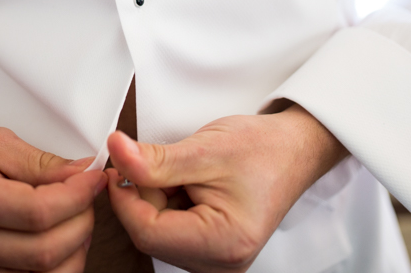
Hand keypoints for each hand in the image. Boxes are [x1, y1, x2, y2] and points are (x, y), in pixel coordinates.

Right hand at [0, 114, 106, 271]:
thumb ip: (39, 161)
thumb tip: (82, 173)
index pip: (37, 213)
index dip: (78, 197)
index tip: (94, 178)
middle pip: (44, 253)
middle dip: (82, 223)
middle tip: (88, 197)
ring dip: (71, 249)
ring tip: (73, 217)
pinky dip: (50, 265)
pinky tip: (54, 238)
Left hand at [106, 103, 346, 272]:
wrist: (294, 148)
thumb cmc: (263, 149)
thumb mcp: (203, 150)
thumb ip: (155, 159)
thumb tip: (116, 151)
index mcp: (224, 243)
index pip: (147, 231)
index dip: (125, 196)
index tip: (119, 165)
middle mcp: (222, 262)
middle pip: (151, 235)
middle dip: (143, 194)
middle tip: (154, 160)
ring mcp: (218, 259)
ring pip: (159, 232)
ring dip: (156, 198)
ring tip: (183, 170)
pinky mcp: (214, 249)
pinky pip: (173, 231)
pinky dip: (168, 203)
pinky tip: (186, 183)